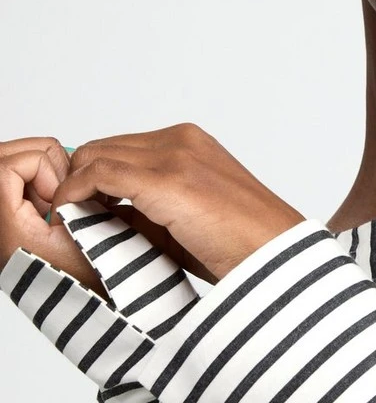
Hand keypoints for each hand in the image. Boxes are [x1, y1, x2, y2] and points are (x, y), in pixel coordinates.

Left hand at [3, 124, 305, 287]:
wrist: (278, 261)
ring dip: (76, 185)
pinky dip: (77, 193)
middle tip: (70, 212)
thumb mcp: (188, 218)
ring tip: (72, 218)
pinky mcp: (168, 180)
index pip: (120, 147)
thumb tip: (101, 213)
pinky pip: (100, 174)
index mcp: (192, 144)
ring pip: (97, 156)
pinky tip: (73, 214)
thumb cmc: (243, 249)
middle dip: (79, 178)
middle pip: (103, 146)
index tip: (79, 204)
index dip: (92, 175)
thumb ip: (148, 206)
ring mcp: (176, 156)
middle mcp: (183, 140)